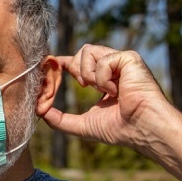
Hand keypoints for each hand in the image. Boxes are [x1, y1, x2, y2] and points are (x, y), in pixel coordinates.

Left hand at [41, 45, 170, 149]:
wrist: (142, 129)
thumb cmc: (120, 129)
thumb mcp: (84, 125)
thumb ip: (61, 120)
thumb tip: (40, 113)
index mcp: (103, 80)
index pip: (79, 63)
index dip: (63, 63)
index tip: (49, 65)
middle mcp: (113, 67)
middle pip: (80, 54)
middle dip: (74, 69)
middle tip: (85, 87)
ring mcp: (122, 61)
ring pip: (88, 51)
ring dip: (89, 74)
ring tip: (104, 90)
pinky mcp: (129, 58)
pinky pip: (102, 59)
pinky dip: (103, 78)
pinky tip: (116, 90)